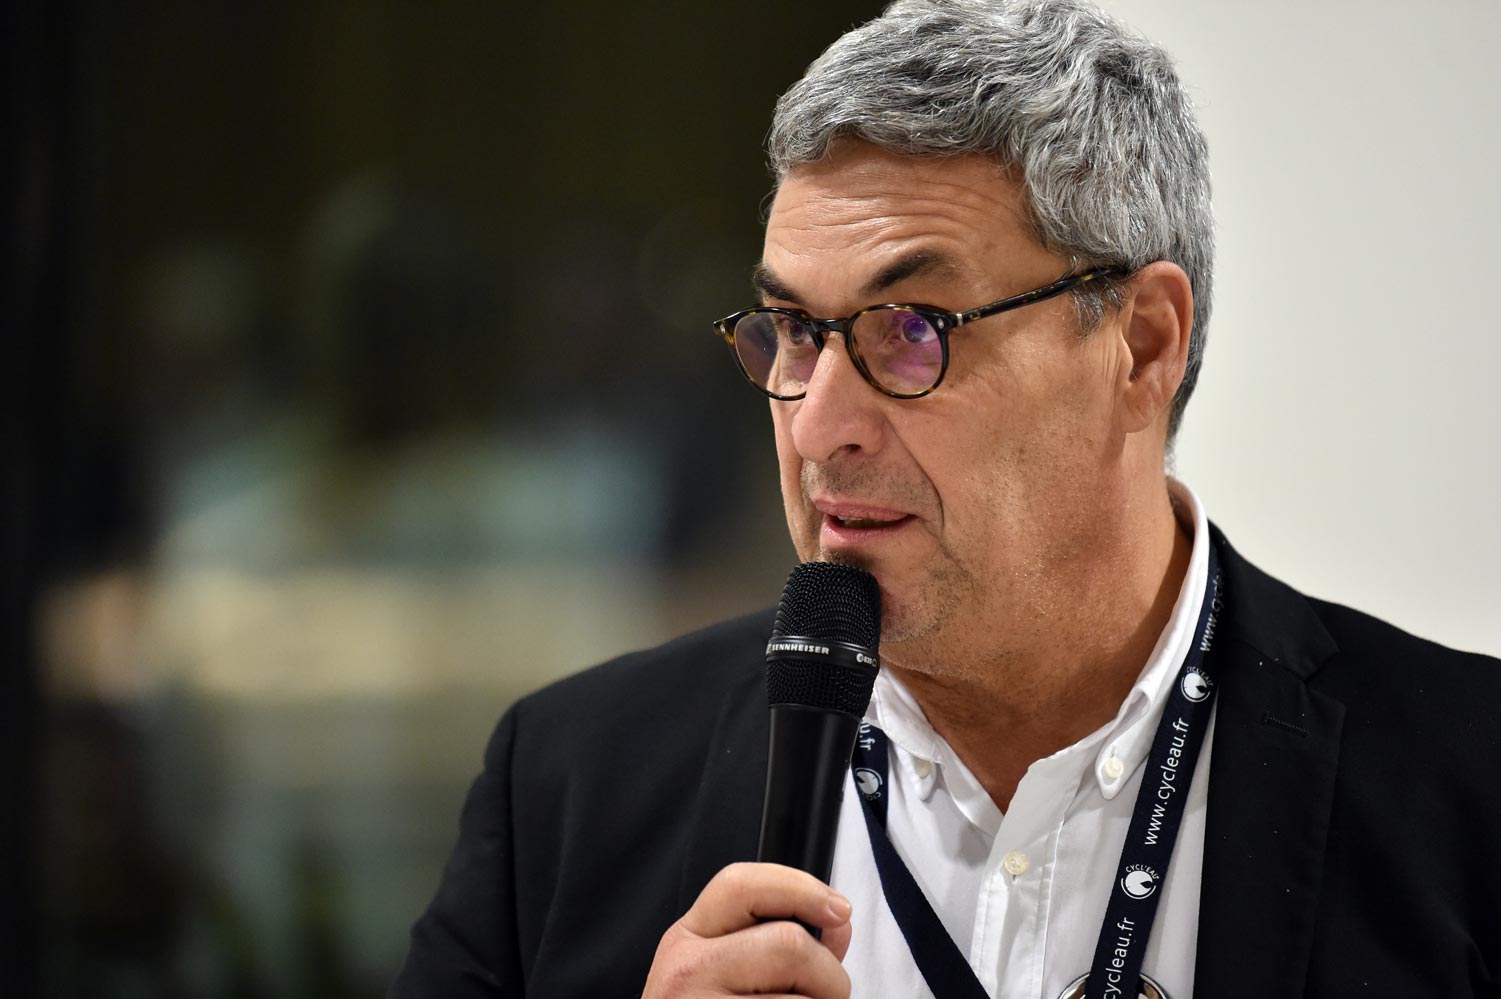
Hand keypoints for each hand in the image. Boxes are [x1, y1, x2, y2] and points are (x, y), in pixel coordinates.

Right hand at [642, 862, 853, 997]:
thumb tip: (836, 924)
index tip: (838, 910)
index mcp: (686, 939)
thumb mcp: (721, 971)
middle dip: (827, 975)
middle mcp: (687, 971)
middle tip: (821, 996)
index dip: (801, 888)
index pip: (741, 883)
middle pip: (789, 944)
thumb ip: (775, 940)